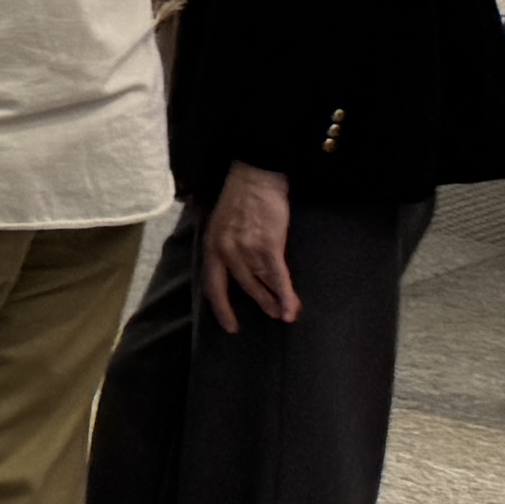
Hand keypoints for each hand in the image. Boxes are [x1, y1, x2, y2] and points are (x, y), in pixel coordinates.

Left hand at [197, 160, 301, 332]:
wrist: (256, 178)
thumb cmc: (242, 199)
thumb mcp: (221, 224)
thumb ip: (224, 245)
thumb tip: (231, 266)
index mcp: (212, 247)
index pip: (213, 286)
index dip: (222, 308)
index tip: (231, 326)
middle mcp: (225, 252)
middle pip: (241, 288)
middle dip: (258, 305)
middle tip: (271, 316)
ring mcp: (245, 251)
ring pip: (260, 285)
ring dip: (275, 303)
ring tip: (285, 314)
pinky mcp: (268, 247)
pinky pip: (277, 279)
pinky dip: (285, 296)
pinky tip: (292, 308)